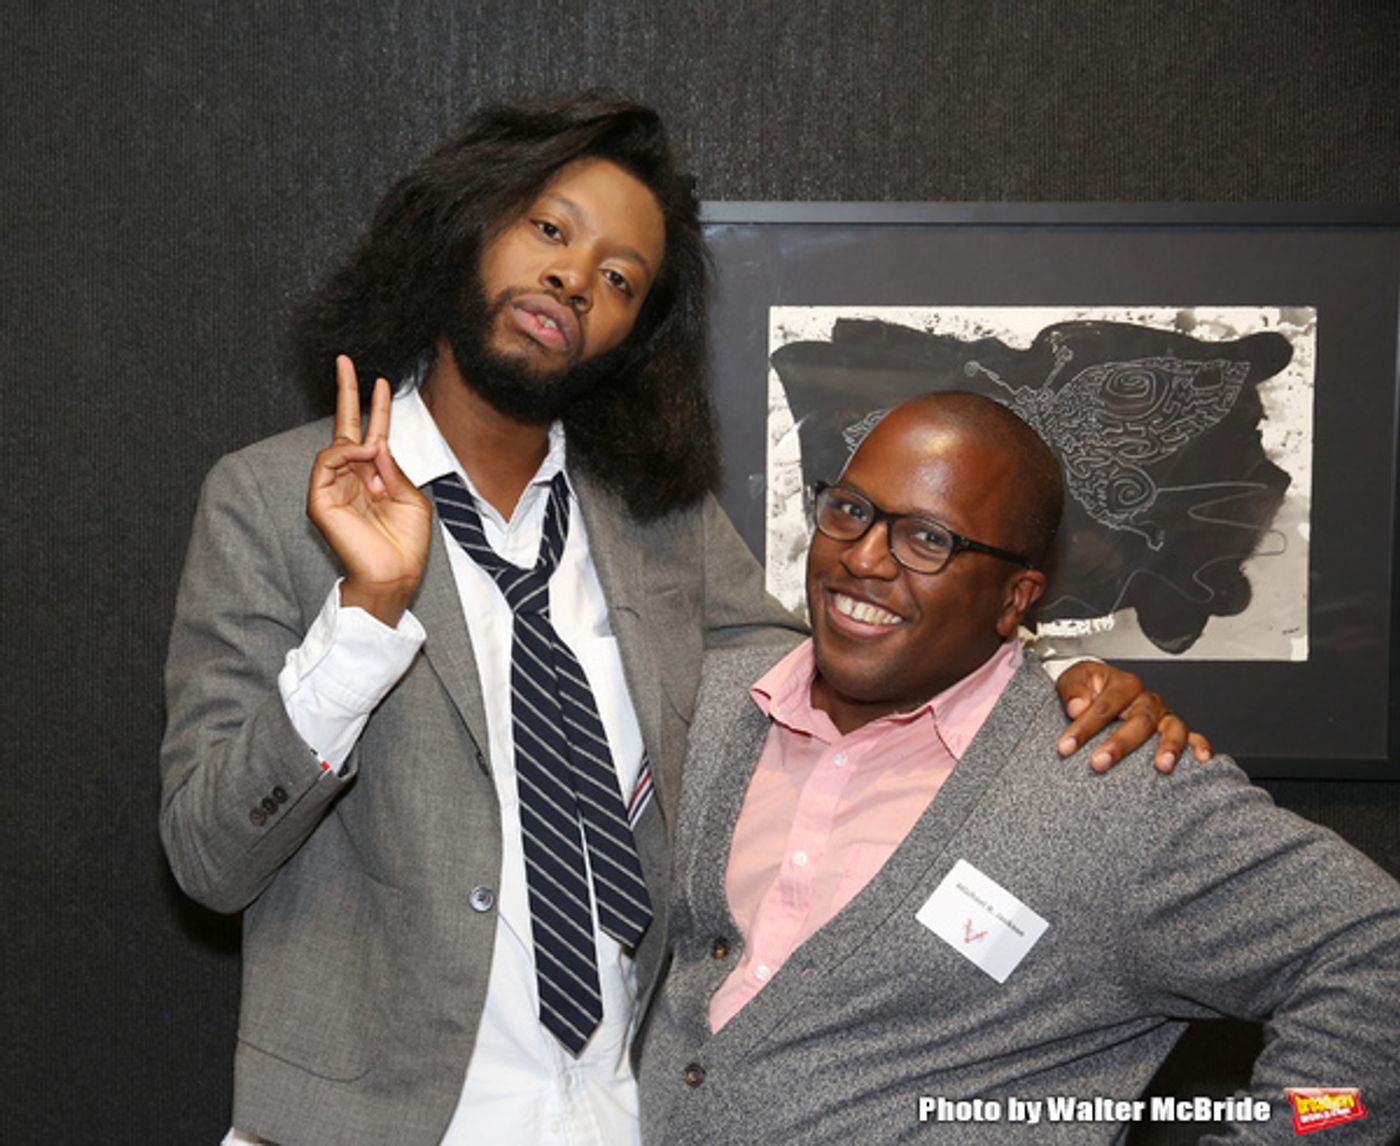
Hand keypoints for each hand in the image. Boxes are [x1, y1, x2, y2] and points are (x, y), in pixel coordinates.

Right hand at [307, 355, 431, 624]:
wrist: (395, 575)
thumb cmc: (407, 544)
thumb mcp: (411, 498)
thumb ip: (393, 469)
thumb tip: (374, 443)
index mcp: (376, 477)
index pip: (373, 433)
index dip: (377, 407)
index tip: (383, 381)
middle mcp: (353, 478)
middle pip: (346, 428)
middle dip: (346, 393)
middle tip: (344, 360)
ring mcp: (334, 488)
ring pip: (337, 444)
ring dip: (358, 440)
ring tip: (373, 451)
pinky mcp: (320, 499)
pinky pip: (326, 461)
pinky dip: (344, 452)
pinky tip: (362, 455)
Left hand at [1053, 661, 1212, 773]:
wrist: (1098, 690)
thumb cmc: (1087, 688)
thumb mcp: (1073, 680)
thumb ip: (1073, 690)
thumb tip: (1078, 706)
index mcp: (1123, 684)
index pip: (1104, 706)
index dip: (1084, 727)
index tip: (1066, 746)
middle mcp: (1146, 700)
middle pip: (1139, 720)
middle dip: (1119, 744)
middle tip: (1099, 762)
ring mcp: (1162, 716)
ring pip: (1173, 728)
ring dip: (1169, 747)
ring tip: (1161, 766)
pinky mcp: (1173, 731)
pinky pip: (1194, 736)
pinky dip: (1200, 746)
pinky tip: (1201, 760)